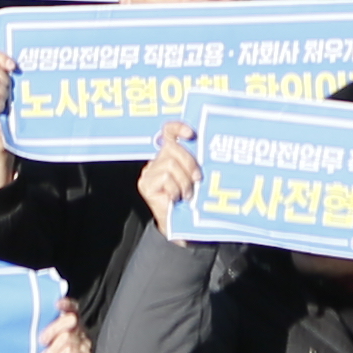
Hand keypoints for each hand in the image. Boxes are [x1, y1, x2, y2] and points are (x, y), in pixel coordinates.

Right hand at [136, 118, 200, 237]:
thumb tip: (206, 147)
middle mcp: (157, 160)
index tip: (191, 133)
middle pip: (172, 147)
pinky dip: (175, 188)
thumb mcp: (195, 176)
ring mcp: (149, 172)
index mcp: (170, 155)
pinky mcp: (146, 184)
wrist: (179, 225)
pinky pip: (165, 177)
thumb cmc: (191, 200)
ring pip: (170, 163)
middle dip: (189, 162)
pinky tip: (176, 198)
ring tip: (187, 194)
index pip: (169, 132)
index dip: (178, 127)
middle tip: (197, 179)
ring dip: (184, 180)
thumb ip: (194, 161)